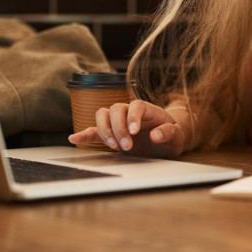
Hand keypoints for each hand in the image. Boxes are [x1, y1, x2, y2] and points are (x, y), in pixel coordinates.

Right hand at [67, 99, 187, 158]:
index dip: (133, 117)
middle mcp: (130, 112)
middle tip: (127, 146)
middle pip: (116, 108)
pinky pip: (94, 131)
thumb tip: (155, 135)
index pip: (136, 105)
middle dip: (118, 127)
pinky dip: (84, 135)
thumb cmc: (173, 136)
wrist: (167, 142)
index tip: (134, 132)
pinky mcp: (111, 134)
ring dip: (104, 130)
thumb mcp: (177, 136)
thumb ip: (168, 133)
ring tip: (113, 147)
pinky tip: (74, 139)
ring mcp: (119, 122)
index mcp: (148, 109)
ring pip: (103, 115)